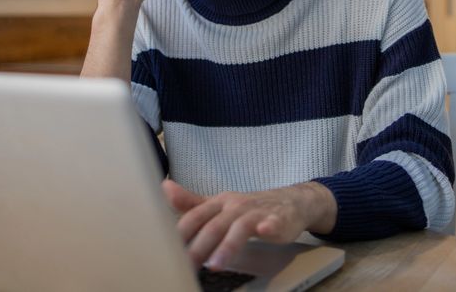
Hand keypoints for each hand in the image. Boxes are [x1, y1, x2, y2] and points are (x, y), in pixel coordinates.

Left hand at [162, 179, 336, 270]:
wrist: (291, 201)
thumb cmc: (250, 207)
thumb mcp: (219, 204)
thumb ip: (191, 203)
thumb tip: (164, 189)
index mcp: (219, 203)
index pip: (195, 216)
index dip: (180, 233)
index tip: (166, 250)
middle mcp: (236, 206)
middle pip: (214, 226)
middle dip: (198, 247)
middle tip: (185, 266)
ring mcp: (257, 212)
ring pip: (240, 227)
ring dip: (228, 245)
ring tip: (216, 265)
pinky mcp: (279, 219)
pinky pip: (274, 222)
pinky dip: (269, 226)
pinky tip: (265, 232)